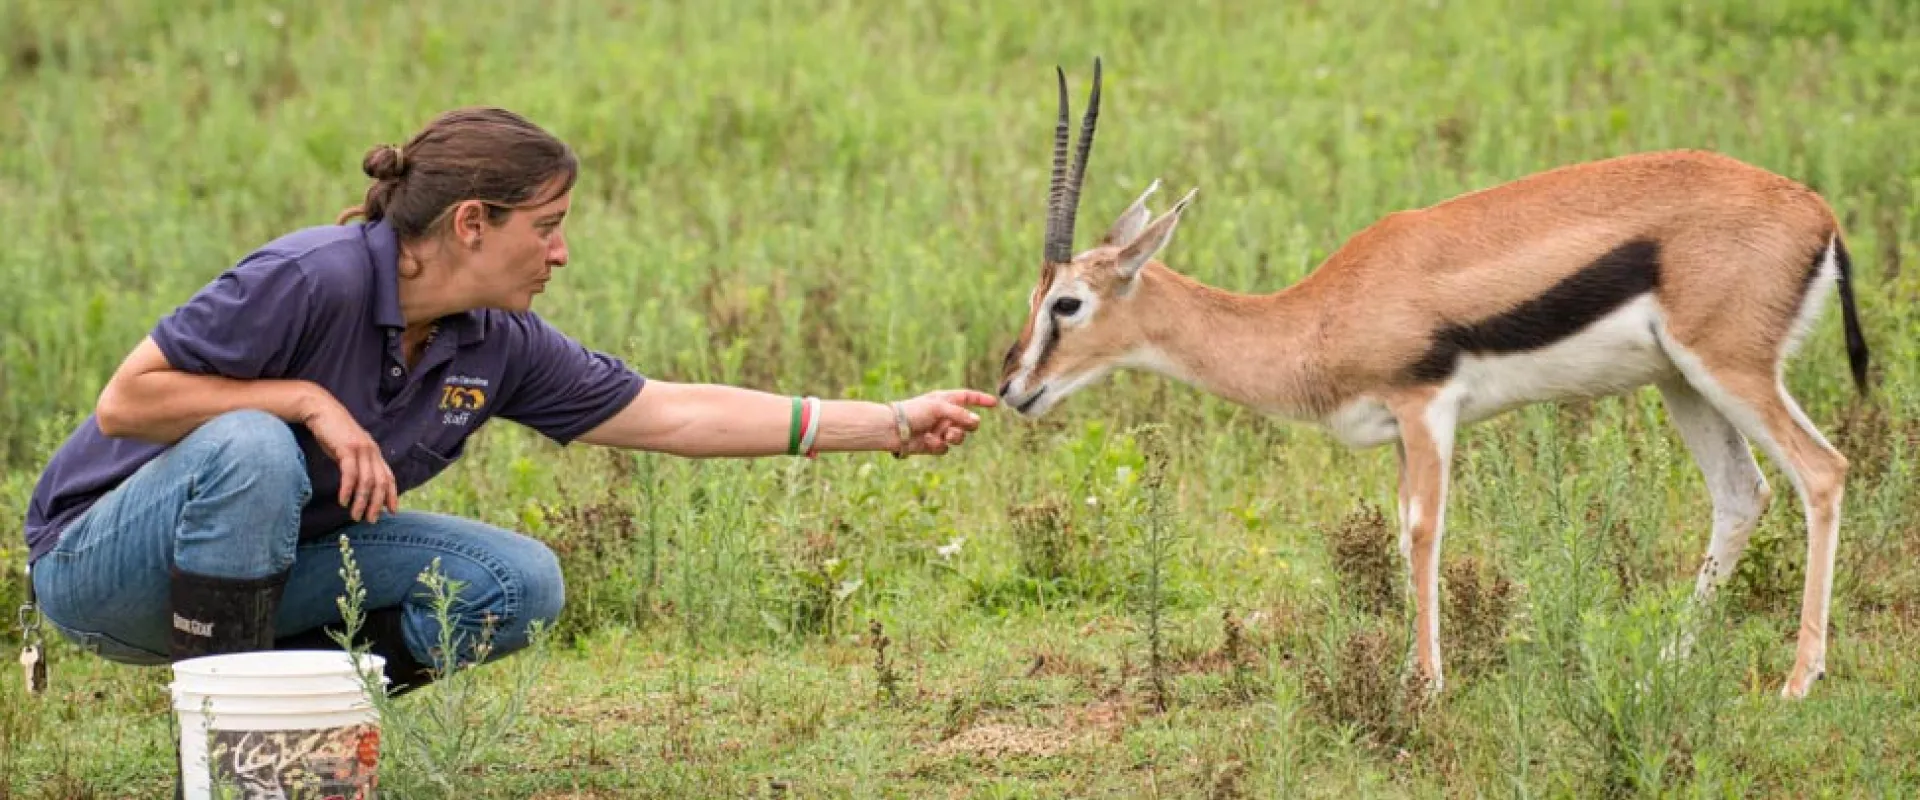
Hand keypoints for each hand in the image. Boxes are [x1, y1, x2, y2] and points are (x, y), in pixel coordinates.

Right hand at [300, 390, 397, 522]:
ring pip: (367, 481)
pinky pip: (350, 473)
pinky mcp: (347, 448)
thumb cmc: (333, 432)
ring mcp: (361, 449)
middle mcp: (372, 451)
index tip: (392, 511)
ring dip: (362, 501)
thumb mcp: (349, 449)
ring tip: (356, 515)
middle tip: (371, 520)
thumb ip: (357, 464)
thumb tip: (359, 484)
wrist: (321, 410)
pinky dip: (348, 489)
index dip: (392, 494)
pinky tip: (343, 501)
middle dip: (377, 504)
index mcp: (374, 452)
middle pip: (381, 482)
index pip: (389, 476)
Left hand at [893, 389, 997, 456]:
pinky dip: (938, 444)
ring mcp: (940, 431)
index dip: (980, 400)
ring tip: (945, 434)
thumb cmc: (913, 412)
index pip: (967, 398)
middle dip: (969, 425)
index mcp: (944, 400)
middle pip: (969, 422)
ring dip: (955, 436)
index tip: (994, 403)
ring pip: (959, 437)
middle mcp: (944, 415)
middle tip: (968, 425)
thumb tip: (976, 422)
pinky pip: (945, 448)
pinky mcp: (933, 445)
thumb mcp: (938, 407)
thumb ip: (959, 414)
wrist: (892, 429)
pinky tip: (926, 440)